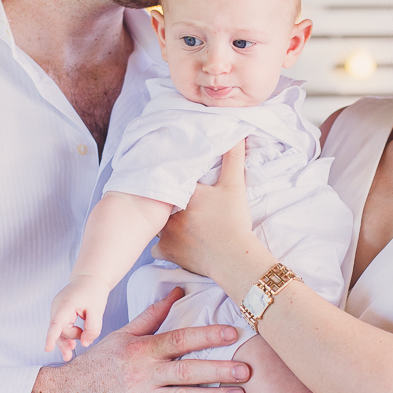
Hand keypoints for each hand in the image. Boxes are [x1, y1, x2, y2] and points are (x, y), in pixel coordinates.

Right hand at [30, 288, 250, 392]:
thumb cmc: (96, 365)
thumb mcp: (121, 336)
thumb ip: (151, 316)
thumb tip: (176, 292)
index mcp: (140, 350)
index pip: (180, 339)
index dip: (208, 335)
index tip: (233, 334)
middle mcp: (143, 375)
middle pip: (188, 371)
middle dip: (220, 370)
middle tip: (247, 370)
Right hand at [45, 275, 110, 360]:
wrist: (90, 277)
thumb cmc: (94, 291)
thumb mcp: (98, 310)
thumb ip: (93, 328)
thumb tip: (84, 343)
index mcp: (66, 304)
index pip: (56, 323)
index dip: (52, 337)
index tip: (47, 348)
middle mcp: (58, 307)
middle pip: (59, 330)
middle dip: (66, 342)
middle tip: (69, 356)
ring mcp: (57, 309)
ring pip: (59, 330)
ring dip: (65, 341)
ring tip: (69, 355)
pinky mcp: (60, 312)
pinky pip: (61, 326)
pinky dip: (68, 334)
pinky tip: (73, 343)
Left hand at [158, 141, 254, 280]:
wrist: (234, 258)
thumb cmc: (234, 222)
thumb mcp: (235, 186)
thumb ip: (233, 158)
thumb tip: (236, 133)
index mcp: (183, 192)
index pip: (170, 178)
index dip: (170, 177)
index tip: (170, 174)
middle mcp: (169, 211)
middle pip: (160, 201)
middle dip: (162, 198)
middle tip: (169, 197)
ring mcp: (165, 233)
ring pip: (155, 222)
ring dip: (160, 220)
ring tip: (167, 217)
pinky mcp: (166, 252)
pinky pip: (156, 246)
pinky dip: (162, 245)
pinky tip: (171, 241)